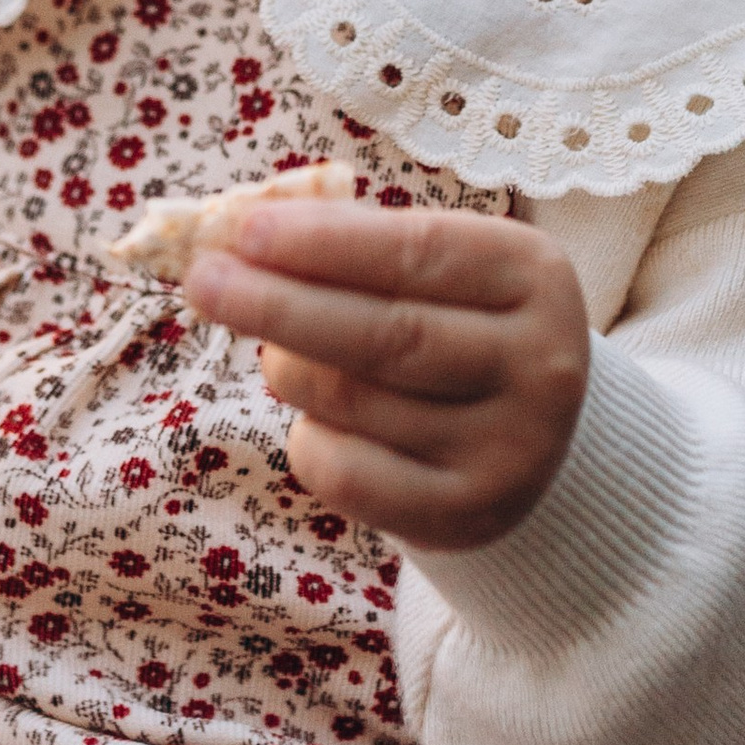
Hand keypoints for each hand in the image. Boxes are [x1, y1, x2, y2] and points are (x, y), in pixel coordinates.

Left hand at [186, 200, 588, 558]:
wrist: (520, 437)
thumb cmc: (451, 325)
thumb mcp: (433, 270)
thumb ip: (352, 243)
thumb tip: (239, 232)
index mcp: (535, 276)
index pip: (418, 251)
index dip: (323, 243)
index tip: (243, 231)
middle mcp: (542, 363)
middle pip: (386, 333)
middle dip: (280, 305)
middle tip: (203, 282)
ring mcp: (512, 447)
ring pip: (354, 402)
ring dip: (288, 370)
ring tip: (277, 354)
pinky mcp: (469, 512)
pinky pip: (348, 474)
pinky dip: (308, 439)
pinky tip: (315, 420)